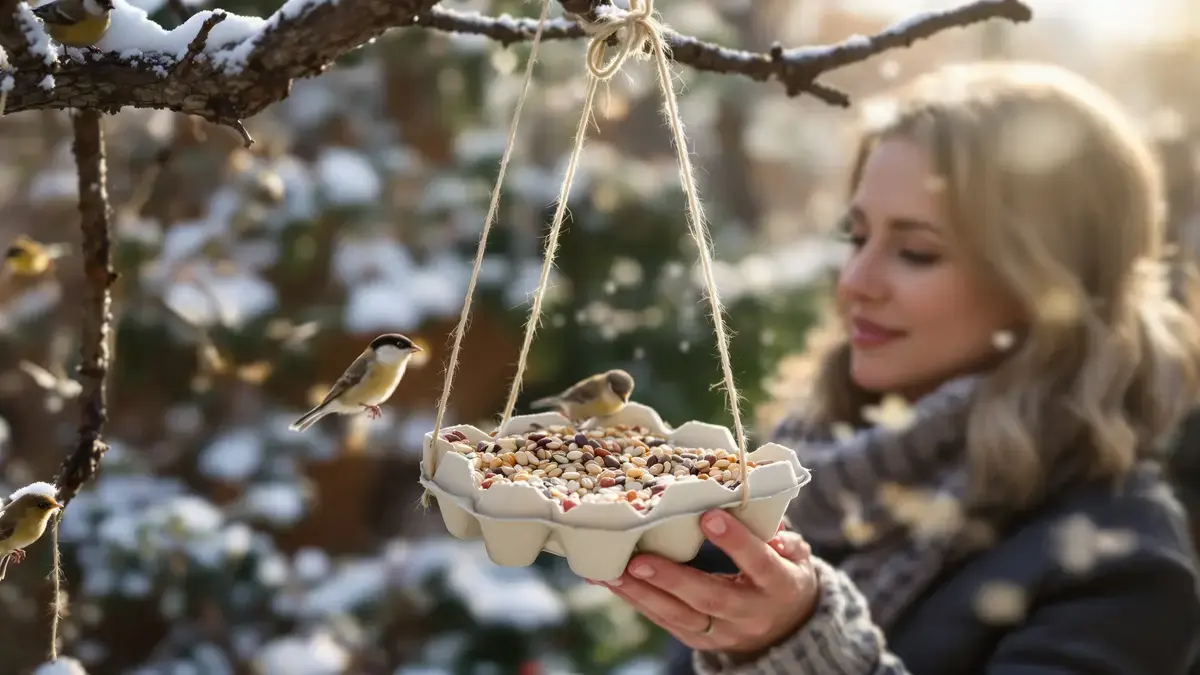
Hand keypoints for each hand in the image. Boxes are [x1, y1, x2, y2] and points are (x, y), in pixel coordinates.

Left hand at [593, 509, 818, 656]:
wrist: (786, 627)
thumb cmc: (783, 574)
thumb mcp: (795, 555)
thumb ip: (783, 537)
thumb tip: (764, 516)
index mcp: (779, 586)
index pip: (758, 564)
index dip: (735, 543)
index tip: (709, 516)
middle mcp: (749, 614)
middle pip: (709, 598)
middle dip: (672, 579)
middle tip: (639, 560)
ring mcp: (722, 632)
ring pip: (679, 616)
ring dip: (642, 593)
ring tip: (612, 573)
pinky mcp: (699, 640)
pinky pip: (665, 621)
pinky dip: (637, 601)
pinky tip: (612, 582)